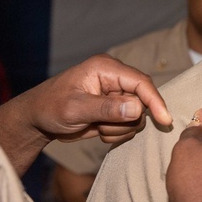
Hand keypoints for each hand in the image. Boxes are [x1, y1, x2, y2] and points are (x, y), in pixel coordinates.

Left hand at [22, 54, 171, 143]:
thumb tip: (136, 108)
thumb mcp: (75, 109)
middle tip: (103, 128)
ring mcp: (116, 93)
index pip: (141, 82)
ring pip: (137, 116)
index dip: (154, 101)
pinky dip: (117, 133)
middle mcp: (115, 78)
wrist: (37, 120)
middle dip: (127, 120)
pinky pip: (130, 124)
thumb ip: (106, 108)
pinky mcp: (116, 108)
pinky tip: (99, 130)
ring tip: (98, 128)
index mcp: (106, 68)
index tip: (164, 120)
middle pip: (142, 101)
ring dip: (120, 129)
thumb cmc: (50, 108)